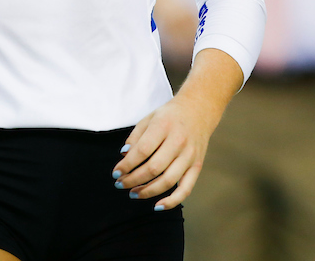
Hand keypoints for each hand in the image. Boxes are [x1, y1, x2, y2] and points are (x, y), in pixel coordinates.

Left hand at [111, 96, 216, 210]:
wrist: (199, 109)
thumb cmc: (170, 115)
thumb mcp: (150, 118)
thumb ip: (136, 136)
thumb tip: (123, 156)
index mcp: (164, 126)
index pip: (142, 151)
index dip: (127, 165)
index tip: (115, 172)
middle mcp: (178, 141)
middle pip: (153, 168)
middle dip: (133, 180)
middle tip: (120, 184)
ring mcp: (189, 155)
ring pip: (168, 181)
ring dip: (147, 191)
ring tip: (133, 193)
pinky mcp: (197, 166)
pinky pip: (186, 189)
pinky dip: (172, 201)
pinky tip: (157, 206)